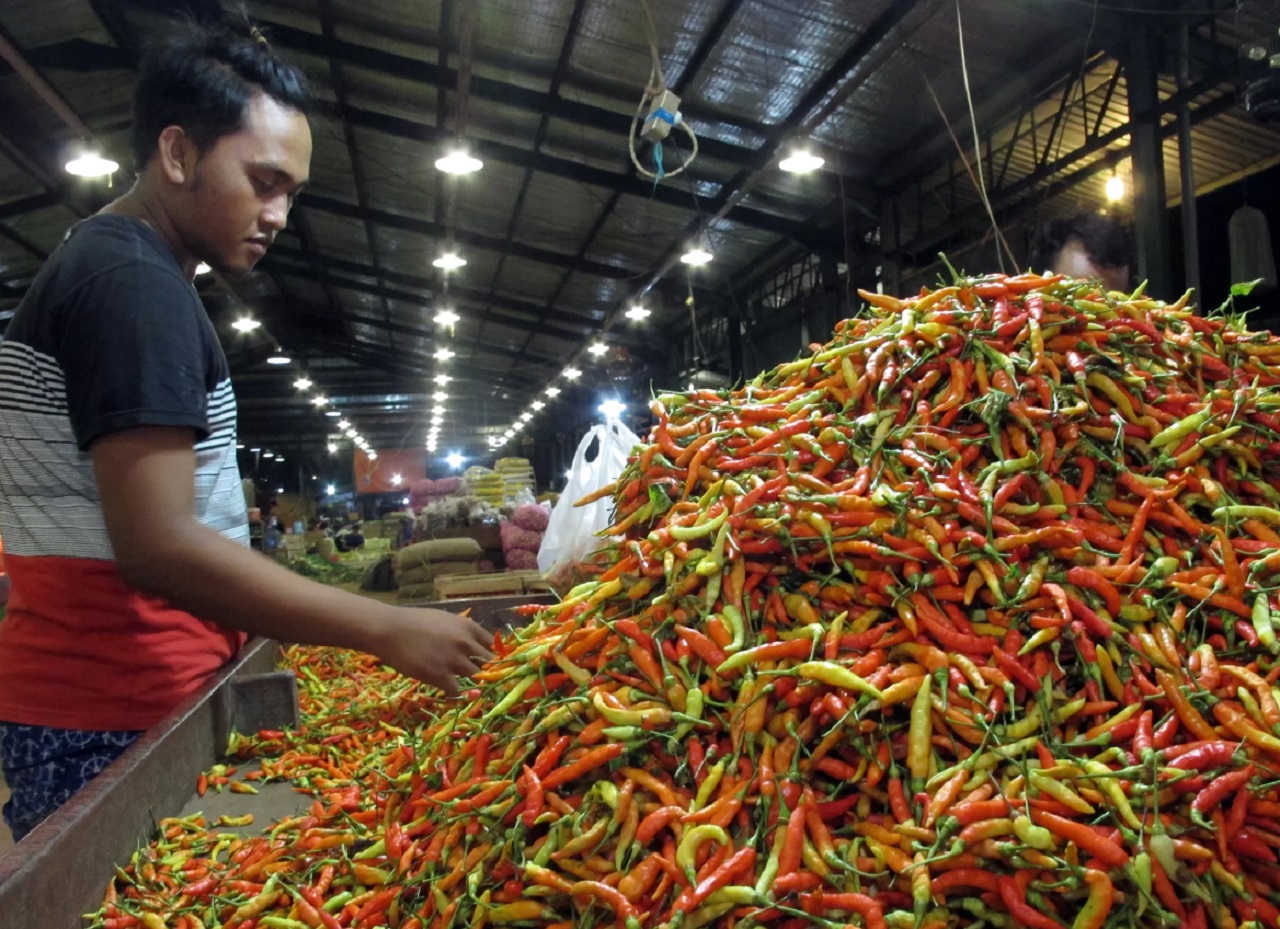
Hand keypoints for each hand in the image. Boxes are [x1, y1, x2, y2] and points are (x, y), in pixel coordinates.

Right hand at [370, 607, 493, 695]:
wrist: (389, 630)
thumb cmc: (413, 622)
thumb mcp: (443, 619)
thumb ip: (460, 632)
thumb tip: (472, 644)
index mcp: (468, 627)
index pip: (492, 644)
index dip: (491, 655)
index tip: (487, 663)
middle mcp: (466, 643)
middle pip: (488, 663)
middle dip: (485, 671)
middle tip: (478, 678)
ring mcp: (454, 660)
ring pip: (476, 678)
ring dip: (471, 683)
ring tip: (464, 686)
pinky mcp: (441, 676)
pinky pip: (458, 692)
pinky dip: (456, 695)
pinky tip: (449, 692)